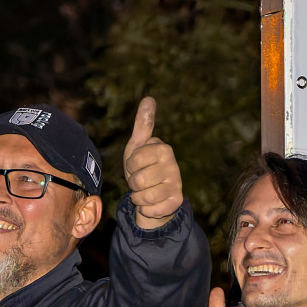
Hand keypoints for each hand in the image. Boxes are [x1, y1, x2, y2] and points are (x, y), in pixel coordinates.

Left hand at [122, 98, 183, 229]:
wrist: (152, 194)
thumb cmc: (143, 166)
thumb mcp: (138, 145)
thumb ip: (144, 123)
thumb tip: (149, 98)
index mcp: (163, 149)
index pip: (133, 159)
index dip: (130, 165)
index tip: (137, 164)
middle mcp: (173, 166)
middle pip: (137, 179)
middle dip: (133, 182)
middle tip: (141, 179)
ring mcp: (176, 184)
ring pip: (143, 195)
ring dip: (138, 196)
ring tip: (145, 190)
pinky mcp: (176, 202)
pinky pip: (151, 209)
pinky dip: (145, 208)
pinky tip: (151, 203)